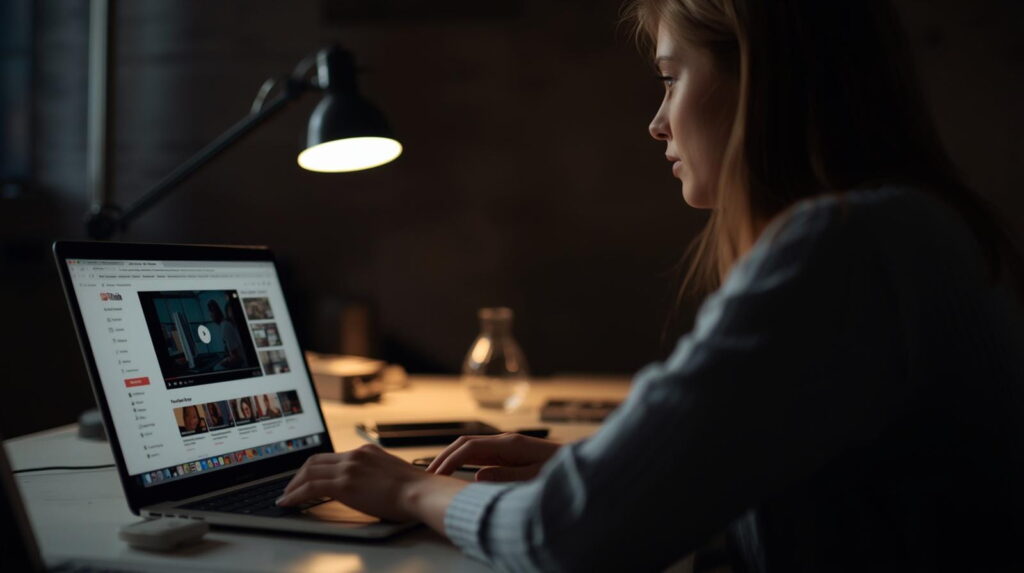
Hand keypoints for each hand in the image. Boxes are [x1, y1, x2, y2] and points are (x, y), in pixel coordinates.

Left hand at [276, 444, 466, 527]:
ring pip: (309, 471)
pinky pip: (310, 487)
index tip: (308, 477)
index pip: (333, 456)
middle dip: (299, 474)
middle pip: (316, 459)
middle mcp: (356, 455)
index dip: (315, 468)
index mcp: (367, 451)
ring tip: (286, 496)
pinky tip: (288, 502)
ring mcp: (349, 467)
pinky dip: (295, 494)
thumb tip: (366, 488)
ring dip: (293, 484)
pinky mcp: (345, 483)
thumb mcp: (391, 475)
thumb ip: (374, 475)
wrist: (420, 492)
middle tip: (291, 487)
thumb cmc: (414, 491)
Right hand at [426, 433, 561, 481]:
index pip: (469, 447)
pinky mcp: (511, 454)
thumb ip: (507, 476)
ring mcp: (507, 447)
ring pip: (471, 449)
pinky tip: (459, 476)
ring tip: (437, 476)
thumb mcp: (536, 478)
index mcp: (509, 444)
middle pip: (465, 444)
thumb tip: (478, 476)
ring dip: (452, 460)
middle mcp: (505, 442)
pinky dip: (464, 463)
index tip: (435, 476)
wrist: (584, 462)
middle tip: (427, 476)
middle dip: (444, 458)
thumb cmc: (563, 471)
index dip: (449, 461)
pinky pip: (482, 456)